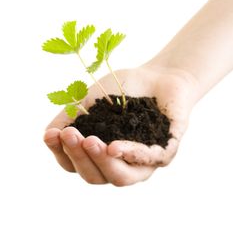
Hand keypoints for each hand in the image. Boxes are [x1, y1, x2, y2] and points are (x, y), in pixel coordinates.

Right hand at [44, 65, 198, 185]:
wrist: (157, 74)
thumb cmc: (122, 88)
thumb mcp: (92, 99)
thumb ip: (72, 116)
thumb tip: (48, 135)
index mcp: (98, 152)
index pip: (75, 163)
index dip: (61, 153)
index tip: (52, 135)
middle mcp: (118, 162)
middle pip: (94, 175)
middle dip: (79, 156)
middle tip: (70, 135)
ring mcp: (142, 161)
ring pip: (120, 178)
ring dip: (102, 162)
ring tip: (90, 142)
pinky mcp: (166, 151)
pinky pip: (150, 160)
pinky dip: (132, 154)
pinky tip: (116, 146)